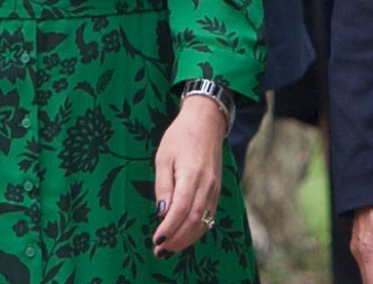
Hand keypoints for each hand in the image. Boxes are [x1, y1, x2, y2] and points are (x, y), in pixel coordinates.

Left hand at [152, 96, 228, 255]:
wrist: (206, 122)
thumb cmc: (180, 137)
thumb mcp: (163, 157)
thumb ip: (163, 186)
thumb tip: (162, 213)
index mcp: (192, 175)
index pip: (181, 210)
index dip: (169, 228)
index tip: (156, 240)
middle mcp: (207, 184)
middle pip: (194, 221)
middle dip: (177, 239)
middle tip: (160, 251)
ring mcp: (215, 188)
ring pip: (204, 221)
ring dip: (187, 239)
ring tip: (170, 249)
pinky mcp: (217, 190)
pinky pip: (209, 216)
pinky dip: (197, 230)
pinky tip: (185, 236)